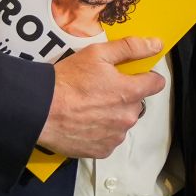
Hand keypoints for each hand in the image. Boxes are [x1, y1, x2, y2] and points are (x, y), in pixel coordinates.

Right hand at [36, 36, 165, 158]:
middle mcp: (128, 116)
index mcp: (131, 92)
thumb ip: (130, 48)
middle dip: (124, 96)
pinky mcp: (103, 150)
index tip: (133, 76)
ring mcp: (116, 136)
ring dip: (112, 115)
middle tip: (100, 91)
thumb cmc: (67, 82)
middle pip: (136, 103)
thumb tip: (155, 44)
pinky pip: (109, 139)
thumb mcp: (97, 54)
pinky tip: (84, 123)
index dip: (146, 77)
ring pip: (122, 122)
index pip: (156, 83)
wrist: (39, 111)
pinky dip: (100, 132)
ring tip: (88, 108)